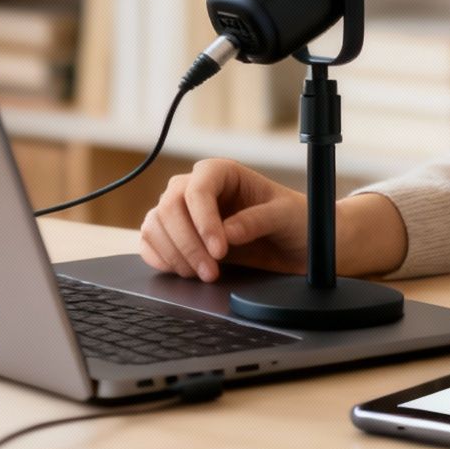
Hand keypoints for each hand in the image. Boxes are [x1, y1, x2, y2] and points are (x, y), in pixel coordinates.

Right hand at [137, 158, 407, 281]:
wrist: (298, 245)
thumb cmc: (295, 221)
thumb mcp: (286, 216)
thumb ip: (258, 220)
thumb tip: (227, 232)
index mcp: (223, 173)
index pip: (197, 189)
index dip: (203, 220)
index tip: (220, 251)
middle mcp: (198, 188)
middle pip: (170, 207)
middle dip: (188, 244)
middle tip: (211, 272)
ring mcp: (184, 212)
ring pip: (156, 225)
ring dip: (174, 254)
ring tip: (204, 275)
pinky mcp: (177, 236)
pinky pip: (151, 242)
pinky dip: (160, 258)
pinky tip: (183, 271)